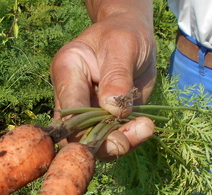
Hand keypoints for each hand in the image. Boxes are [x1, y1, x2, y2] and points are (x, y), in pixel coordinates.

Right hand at [50, 6, 156, 159]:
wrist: (134, 36)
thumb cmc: (126, 33)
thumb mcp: (124, 45)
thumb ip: (117, 76)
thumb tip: (113, 111)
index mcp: (66, 71)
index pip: (68, 109)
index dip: (87, 127)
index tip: (117, 125)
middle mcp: (69, 95)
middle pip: (75, 133)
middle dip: (103, 143)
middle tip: (133, 136)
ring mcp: (85, 111)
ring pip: (92, 142)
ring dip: (118, 144)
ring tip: (145, 129)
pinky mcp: (101, 121)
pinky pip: (110, 139)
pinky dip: (129, 139)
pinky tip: (145, 128)